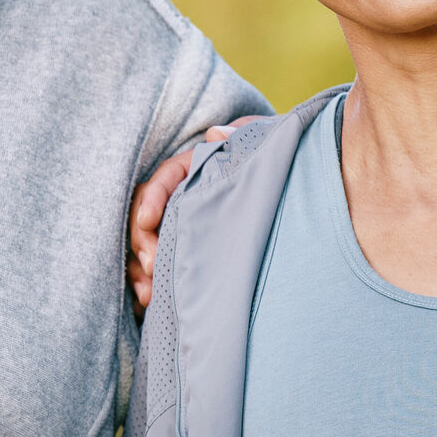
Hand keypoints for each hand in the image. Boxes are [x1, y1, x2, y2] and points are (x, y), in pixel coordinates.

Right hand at [128, 118, 258, 314]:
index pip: (166, 177)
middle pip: (146, 214)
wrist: (296, 193)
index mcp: (197, 169)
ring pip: (143, 244)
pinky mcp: (179, 252)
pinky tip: (148, 302)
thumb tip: (217, 134)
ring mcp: (178, 226)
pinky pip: (150, 267)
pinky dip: (145, 284)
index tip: (147, 220)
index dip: (153, 197)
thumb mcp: (264, 146)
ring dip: (141, 268)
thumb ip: (245, 137)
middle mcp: (181, 197)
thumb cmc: (274, 169)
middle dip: (144, 241)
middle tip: (154, 265)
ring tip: (149, 293)